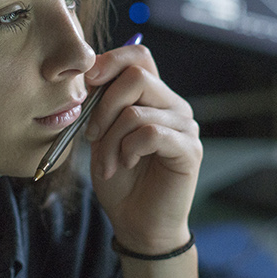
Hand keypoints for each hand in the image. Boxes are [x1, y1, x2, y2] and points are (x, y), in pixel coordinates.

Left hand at [82, 43, 200, 254]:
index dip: (110, 61)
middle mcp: (173, 104)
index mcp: (153, 96)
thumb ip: (100, 103)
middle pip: (136, 75)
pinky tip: (126, 165)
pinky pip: (151, 133)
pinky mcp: (189, 149)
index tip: (86, 83)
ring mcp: (185, 126)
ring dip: (111, 139)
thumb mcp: (101, 135)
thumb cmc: (119, 178)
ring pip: (137, 110)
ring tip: (108, 163)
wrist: (136, 222)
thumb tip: (88, 71)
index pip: (139, 55)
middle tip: (91, 136)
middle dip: (102, 106)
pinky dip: (129, 149)